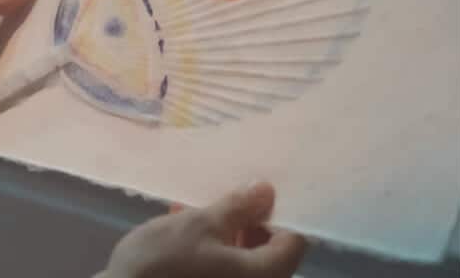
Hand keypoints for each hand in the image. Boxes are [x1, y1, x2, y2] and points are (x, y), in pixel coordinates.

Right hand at [98, 182, 305, 277]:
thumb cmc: (166, 260)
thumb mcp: (201, 223)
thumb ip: (237, 207)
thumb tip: (266, 191)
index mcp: (265, 275)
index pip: (293, 242)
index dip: (276, 215)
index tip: (251, 197)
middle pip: (269, 254)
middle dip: (246, 223)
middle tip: (221, 203)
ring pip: (242, 263)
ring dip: (224, 236)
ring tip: (192, 211)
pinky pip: (221, 272)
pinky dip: (210, 253)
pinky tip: (181, 230)